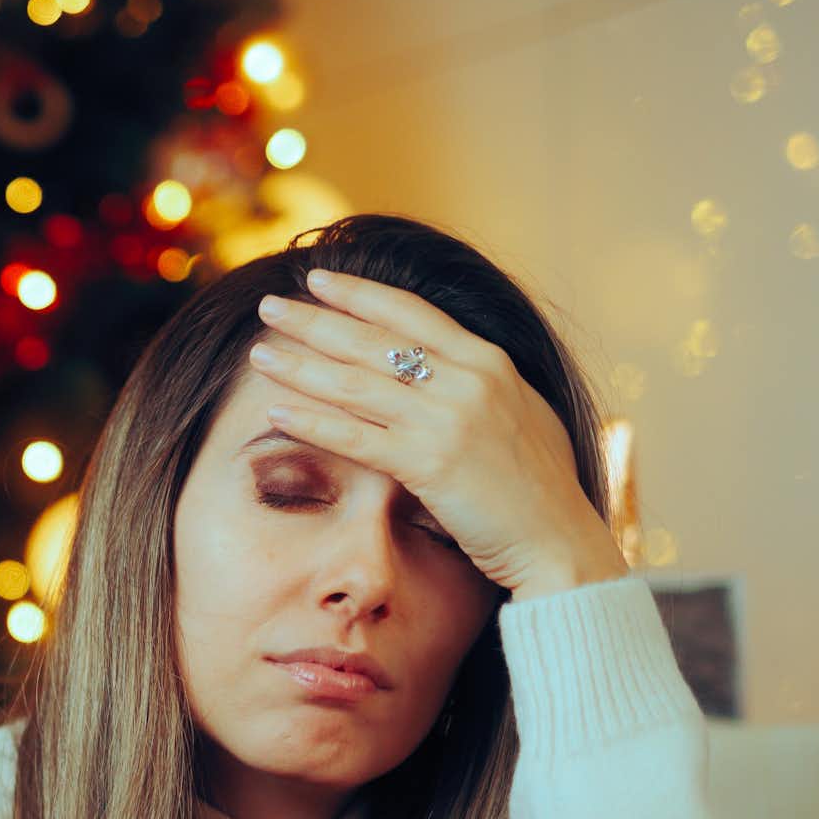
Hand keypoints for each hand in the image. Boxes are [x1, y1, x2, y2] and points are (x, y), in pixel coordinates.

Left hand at [247, 268, 627, 599]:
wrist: (559, 539)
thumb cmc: (539, 487)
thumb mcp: (520, 413)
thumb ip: (480, 385)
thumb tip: (444, 367)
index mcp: (489, 361)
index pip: (411, 312)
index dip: (359, 292)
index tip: (317, 278)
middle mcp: (467, 380)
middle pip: (373, 340)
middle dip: (314, 320)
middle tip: (268, 306)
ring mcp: (447, 420)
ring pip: (356, 384)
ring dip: (301, 365)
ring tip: (259, 353)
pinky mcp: (429, 464)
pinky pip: (355, 438)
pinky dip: (312, 423)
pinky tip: (276, 411)